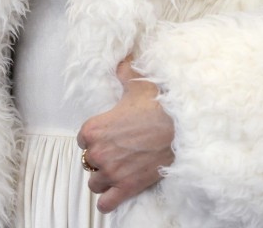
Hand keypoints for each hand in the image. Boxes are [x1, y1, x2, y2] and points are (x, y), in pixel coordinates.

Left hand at [77, 57, 174, 213]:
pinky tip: (115, 193)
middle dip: (100, 157)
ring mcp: (111, 172)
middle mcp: (98, 152)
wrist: (180, 128)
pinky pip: (106, 203)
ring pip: (94, 183)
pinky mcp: (126, 187)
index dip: (95, 137)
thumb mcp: (138, 83)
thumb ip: (124, 72)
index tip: (107, 135)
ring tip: (116, 171)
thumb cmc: (158, 104)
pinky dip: (108, 200)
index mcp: (95, 127)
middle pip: (88, 161)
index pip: (82, 139)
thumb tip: (122, 59)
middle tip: (116, 151)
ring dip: (103, 178)